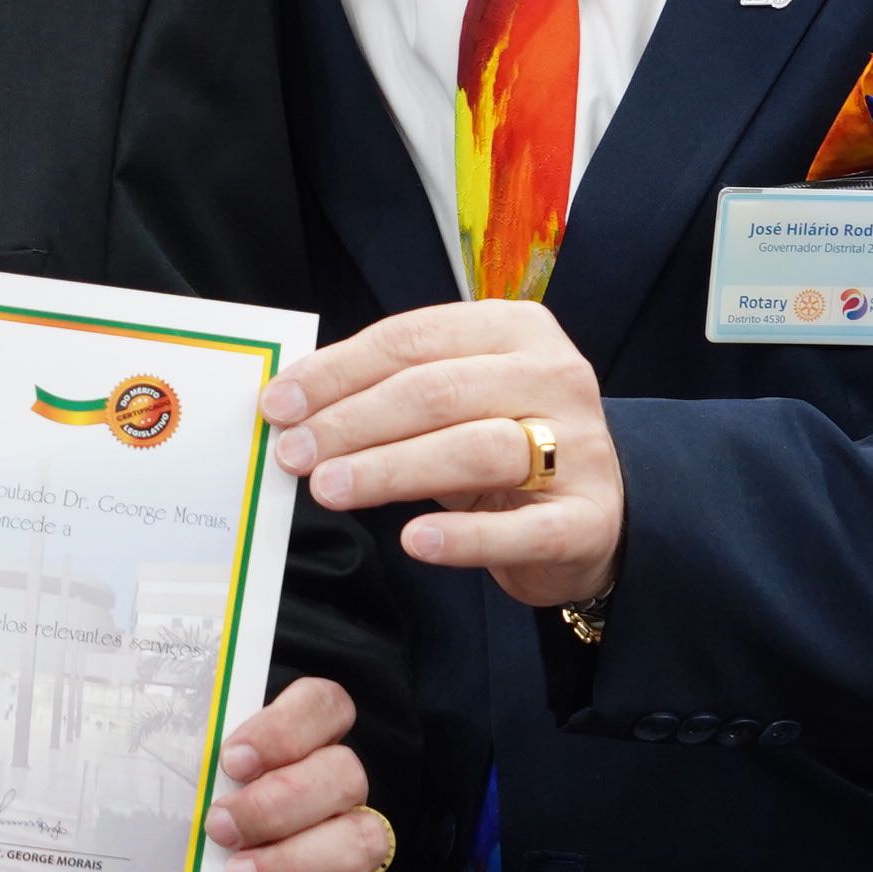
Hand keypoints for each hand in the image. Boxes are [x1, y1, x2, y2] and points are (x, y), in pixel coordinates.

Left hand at [170, 677, 390, 871]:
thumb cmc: (191, 867)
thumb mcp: (174, 820)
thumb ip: (178, 786)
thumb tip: (147, 757)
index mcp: (292, 753)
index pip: (323, 705)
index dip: (287, 726)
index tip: (233, 761)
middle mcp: (333, 796)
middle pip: (345, 771)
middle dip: (277, 801)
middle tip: (219, 828)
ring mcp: (353, 854)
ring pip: (364, 837)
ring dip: (295, 859)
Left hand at [265, 300, 622, 610]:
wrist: (594, 514)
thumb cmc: (502, 445)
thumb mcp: (452, 402)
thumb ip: (387, 391)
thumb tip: (291, 404)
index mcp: (514, 330)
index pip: (410, 340)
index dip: (337, 372)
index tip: (278, 404)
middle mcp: (554, 377)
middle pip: (435, 392)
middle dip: (352, 422)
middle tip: (293, 453)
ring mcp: (581, 448)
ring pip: (474, 449)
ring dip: (390, 469)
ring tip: (329, 488)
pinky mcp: (590, 519)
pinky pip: (522, 529)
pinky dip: (465, 538)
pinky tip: (414, 540)